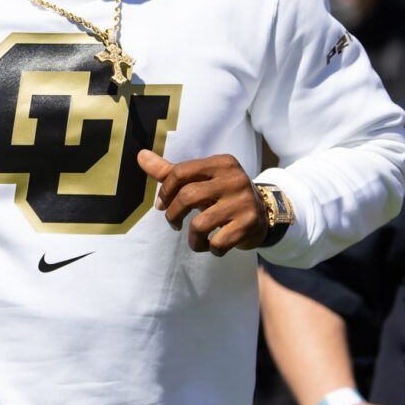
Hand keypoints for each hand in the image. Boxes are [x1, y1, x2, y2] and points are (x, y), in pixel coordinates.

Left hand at [137, 150, 264, 254]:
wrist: (263, 214)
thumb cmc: (222, 195)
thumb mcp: (201, 180)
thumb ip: (171, 171)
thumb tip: (141, 155)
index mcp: (221, 163)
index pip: (181, 172)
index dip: (165, 191)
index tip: (162, 206)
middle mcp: (234, 179)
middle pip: (187, 197)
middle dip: (173, 215)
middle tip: (173, 224)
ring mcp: (243, 202)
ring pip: (200, 224)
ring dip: (192, 239)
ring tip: (197, 240)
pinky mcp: (249, 224)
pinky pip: (218, 242)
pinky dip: (210, 249)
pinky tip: (213, 245)